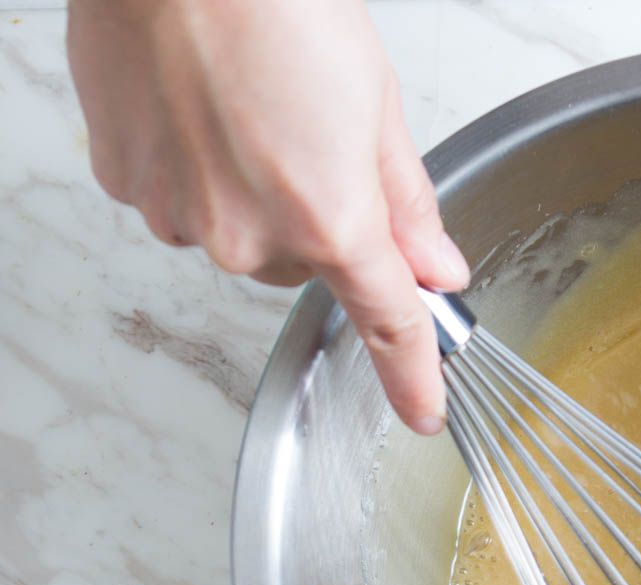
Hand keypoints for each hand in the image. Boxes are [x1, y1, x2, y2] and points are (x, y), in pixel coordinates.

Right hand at [67, 0, 467, 432]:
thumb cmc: (272, 4)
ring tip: (247, 109)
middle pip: (308, 264)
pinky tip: (199, 108)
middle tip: (310, 139)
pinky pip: (181, 201)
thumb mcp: (376, 105)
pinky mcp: (126, 185)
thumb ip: (407, 204)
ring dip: (254, 193)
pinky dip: (196, 168)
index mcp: (330, 221)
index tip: (422, 411)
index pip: (386, 324)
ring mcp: (181, 215)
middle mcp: (249, 237)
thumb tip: (436, 267)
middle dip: (320, 219)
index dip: (411, 376)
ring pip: (242, 236)